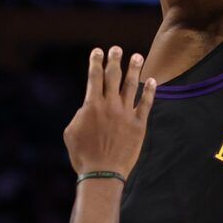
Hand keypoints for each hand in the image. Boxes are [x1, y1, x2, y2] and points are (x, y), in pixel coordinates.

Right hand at [63, 47, 154, 178]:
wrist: (102, 173)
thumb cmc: (82, 155)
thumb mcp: (71, 132)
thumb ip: (80, 114)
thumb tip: (88, 107)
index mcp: (91, 105)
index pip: (94, 77)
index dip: (96, 62)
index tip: (98, 51)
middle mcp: (110, 105)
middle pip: (113, 76)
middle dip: (114, 60)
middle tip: (116, 49)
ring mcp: (126, 114)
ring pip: (131, 86)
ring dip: (134, 69)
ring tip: (137, 57)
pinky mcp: (139, 125)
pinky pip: (145, 104)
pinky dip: (149, 92)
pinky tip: (151, 81)